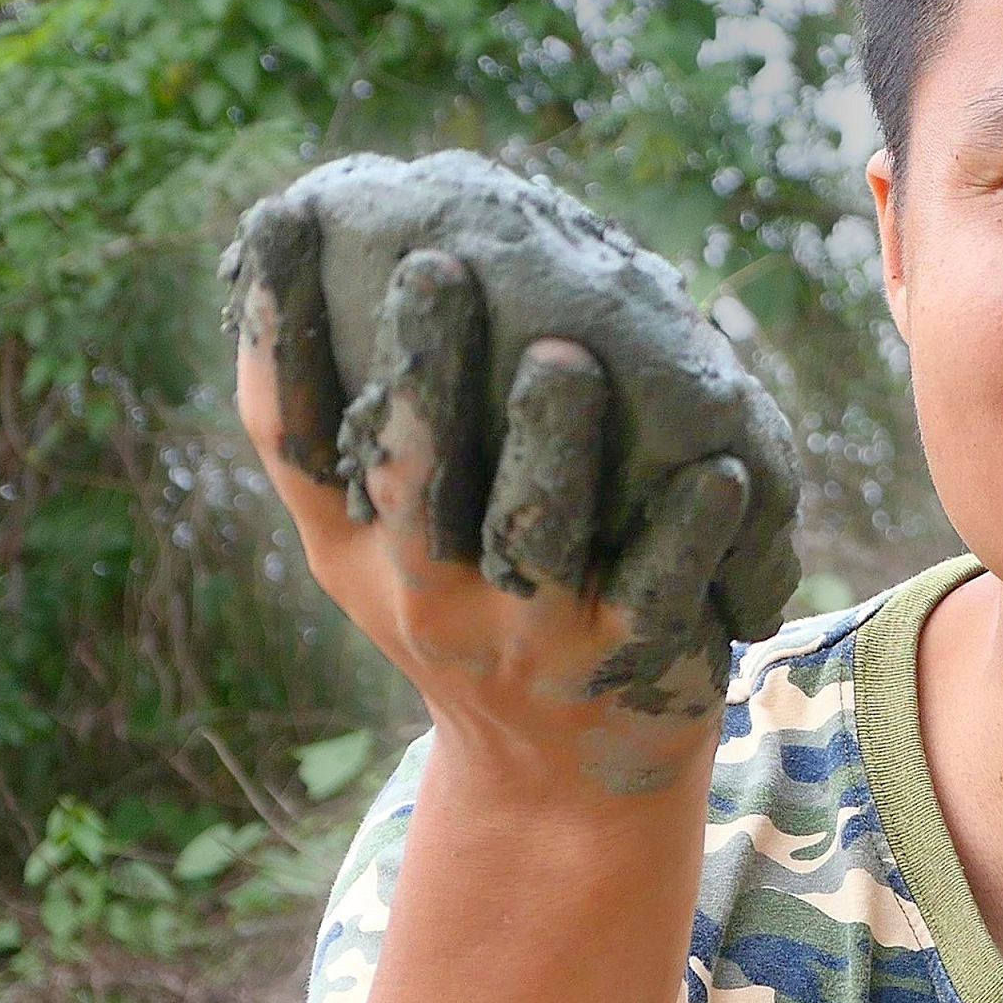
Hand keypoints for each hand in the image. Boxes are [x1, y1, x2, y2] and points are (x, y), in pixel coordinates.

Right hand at [225, 189, 771, 795]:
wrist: (562, 780)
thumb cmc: (477, 612)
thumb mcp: (389, 550)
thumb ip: (365, 441)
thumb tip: (350, 255)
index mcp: (357, 550)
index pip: (292, 439)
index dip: (279, 336)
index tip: (280, 222)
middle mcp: (425, 595)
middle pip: (412, 478)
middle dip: (423, 373)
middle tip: (437, 265)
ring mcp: (527, 636)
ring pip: (535, 530)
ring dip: (553, 440)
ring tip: (567, 356)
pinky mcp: (627, 663)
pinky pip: (661, 590)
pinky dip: (693, 530)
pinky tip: (723, 468)